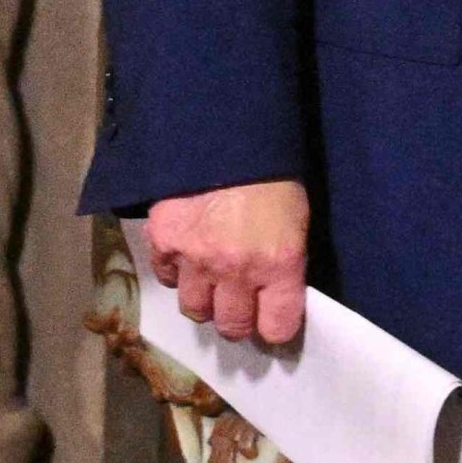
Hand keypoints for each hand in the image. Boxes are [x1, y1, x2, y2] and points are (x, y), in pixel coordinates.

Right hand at [146, 179, 310, 347]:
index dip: (273, 327)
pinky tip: (185, 257)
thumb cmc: (273, 175)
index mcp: (278, 265)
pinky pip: (166, 277)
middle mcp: (236, 270)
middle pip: (232, 326)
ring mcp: (196, 258)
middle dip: (237, 320)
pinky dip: (175, 272)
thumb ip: (285, 264)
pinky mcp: (164, 239)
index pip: (276, 328)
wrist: (227, 133)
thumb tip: (274, 295)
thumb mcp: (297, 220)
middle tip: (238, 305)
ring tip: (209, 283)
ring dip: (204, 300)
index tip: (269, 320)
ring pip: (195, 309)